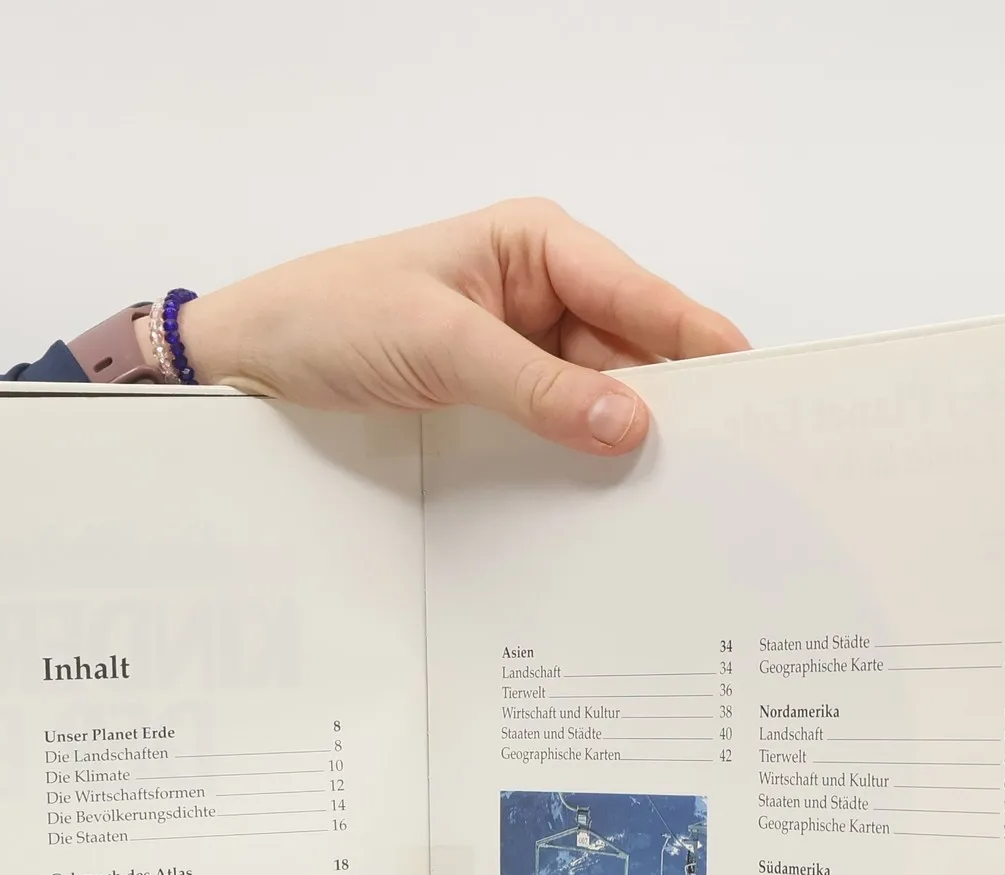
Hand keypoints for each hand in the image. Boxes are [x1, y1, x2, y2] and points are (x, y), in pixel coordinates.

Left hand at [177, 199, 746, 455]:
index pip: (643, 297)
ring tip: (668, 498)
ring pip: (599, 398)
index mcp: (540, 246)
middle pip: (633, 352)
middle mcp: (542, 291)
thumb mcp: (441, 347)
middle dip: (668, 405)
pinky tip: (602, 498)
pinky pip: (557, 426)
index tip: (752, 396)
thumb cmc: (332, 316)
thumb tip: (628, 423)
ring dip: (622, 442)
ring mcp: (520, 348)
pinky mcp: (496, 396)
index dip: (701, 345)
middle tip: (715, 468)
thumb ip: (537, 388)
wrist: (252, 358)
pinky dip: (578, 458)